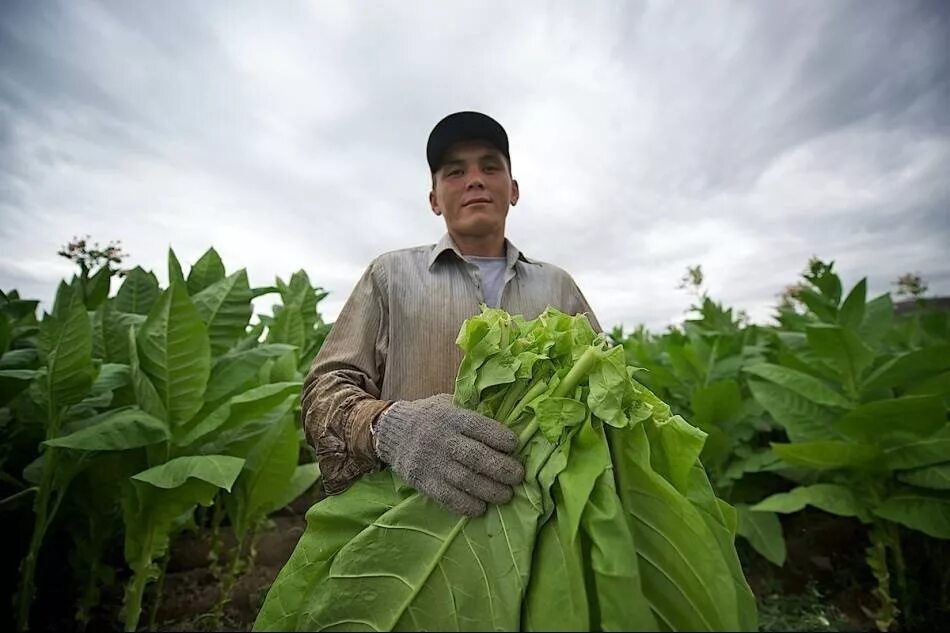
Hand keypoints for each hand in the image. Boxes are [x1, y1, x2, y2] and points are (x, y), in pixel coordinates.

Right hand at [374, 393, 524, 516]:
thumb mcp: (448, 404)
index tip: (515, 446)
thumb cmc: (429, 417)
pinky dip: (466, 505)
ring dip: (489, 491)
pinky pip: (447, 497)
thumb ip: (472, 413)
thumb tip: (507, 424)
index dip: (500, 438)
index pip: (479, 427)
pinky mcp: (423, 482)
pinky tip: (481, 508)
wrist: (390, 432)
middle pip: (476, 457)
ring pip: (464, 480)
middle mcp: (441, 440)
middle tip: (517, 476)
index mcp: (450, 417)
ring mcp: (431, 463)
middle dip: (501, 468)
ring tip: (506, 495)